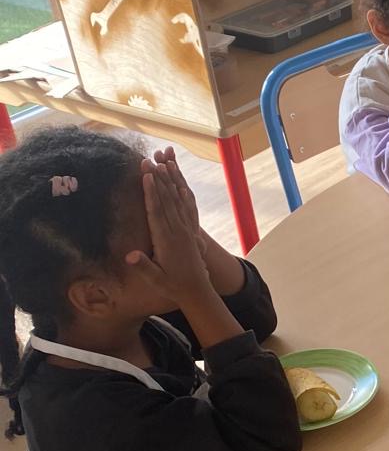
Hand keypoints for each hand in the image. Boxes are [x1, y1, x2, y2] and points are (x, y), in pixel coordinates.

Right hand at [124, 160, 210, 307]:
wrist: (196, 290)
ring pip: (178, 199)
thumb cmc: (171, 285)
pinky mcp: (190, 229)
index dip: (151, 192)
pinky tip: (178, 180)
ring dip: (170, 179)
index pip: (157, 212)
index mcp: (166, 240)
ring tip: (164, 161)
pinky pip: (187, 205)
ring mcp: (186, 228)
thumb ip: (143, 267)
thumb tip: (129, 256)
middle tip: (148, 160)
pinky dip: (182, 191)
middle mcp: (178, 230)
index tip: (146, 175)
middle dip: (157, 178)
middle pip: (166, 199)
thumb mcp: (155, 280)